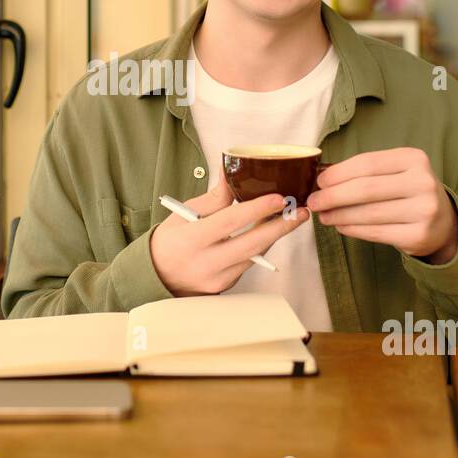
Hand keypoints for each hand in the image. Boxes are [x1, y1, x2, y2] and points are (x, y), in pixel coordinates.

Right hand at [149, 175, 310, 296]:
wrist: (158, 273)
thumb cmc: (171, 239)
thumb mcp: (186, 212)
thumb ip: (215, 196)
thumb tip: (232, 170)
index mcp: (191, 239)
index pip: (229, 222)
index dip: (256, 210)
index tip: (277, 198)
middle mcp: (204, 263)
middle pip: (251, 245)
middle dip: (279, 227)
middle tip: (299, 211)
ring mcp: (216, 278)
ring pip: (254, 256)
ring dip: (274, 235)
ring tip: (292, 217)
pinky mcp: (225, 287)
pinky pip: (248, 264)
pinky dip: (260, 247)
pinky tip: (270, 232)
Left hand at [305, 147, 457, 263]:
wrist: (442, 222)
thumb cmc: (407, 192)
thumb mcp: (395, 172)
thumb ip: (364, 172)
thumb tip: (322, 180)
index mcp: (414, 159)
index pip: (367, 164)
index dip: (338, 173)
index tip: (319, 182)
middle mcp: (423, 182)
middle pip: (366, 189)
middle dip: (333, 196)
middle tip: (314, 202)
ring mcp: (424, 210)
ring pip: (368, 213)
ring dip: (339, 215)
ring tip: (323, 215)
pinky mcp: (419, 235)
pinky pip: (375, 232)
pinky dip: (352, 229)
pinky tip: (340, 225)